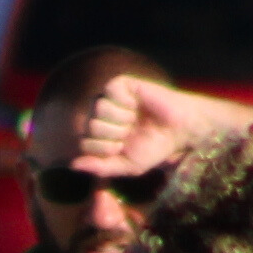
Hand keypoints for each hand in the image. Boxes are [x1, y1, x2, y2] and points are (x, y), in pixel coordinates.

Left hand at [63, 72, 208, 186]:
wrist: (180, 131)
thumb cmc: (154, 148)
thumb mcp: (126, 166)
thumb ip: (100, 167)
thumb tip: (73, 165)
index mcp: (100, 136)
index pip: (84, 142)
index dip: (104, 149)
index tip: (122, 147)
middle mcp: (101, 116)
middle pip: (90, 125)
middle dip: (113, 134)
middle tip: (131, 132)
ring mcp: (110, 99)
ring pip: (98, 107)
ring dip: (120, 119)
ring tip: (134, 119)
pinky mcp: (122, 84)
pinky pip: (109, 90)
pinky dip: (124, 101)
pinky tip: (135, 104)